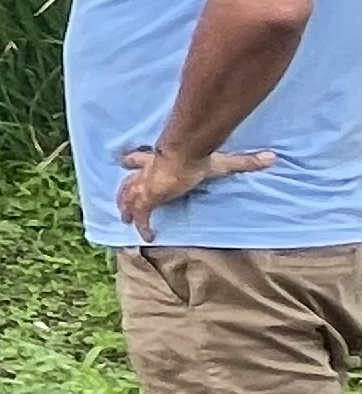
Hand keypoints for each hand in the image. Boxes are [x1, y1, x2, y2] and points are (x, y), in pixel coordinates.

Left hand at [118, 145, 278, 240]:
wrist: (182, 156)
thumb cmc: (197, 156)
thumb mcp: (221, 159)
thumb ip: (246, 161)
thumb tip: (272, 158)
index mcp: (157, 159)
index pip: (140, 159)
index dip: (134, 161)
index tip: (126, 161)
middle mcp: (146, 171)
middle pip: (129, 180)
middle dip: (125, 190)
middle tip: (122, 201)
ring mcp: (144, 185)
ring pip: (127, 197)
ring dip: (126, 207)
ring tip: (125, 219)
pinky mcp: (147, 199)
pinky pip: (141, 216)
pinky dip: (143, 226)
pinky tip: (147, 237)